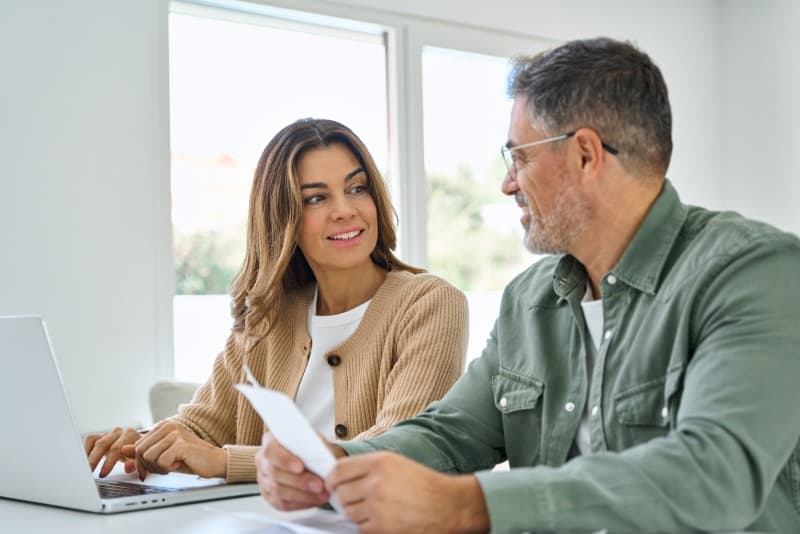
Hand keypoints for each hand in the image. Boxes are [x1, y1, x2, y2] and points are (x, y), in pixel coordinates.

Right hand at [84, 427, 141, 477]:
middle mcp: (119, 432)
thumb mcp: (141, 460)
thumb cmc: (140, 454)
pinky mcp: (101, 436)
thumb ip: (136, 463)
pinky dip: (84, 450)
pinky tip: (82, 461)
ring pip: (93, 440)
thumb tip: (128, 467)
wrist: (139, 445)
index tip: (103, 474)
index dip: (108, 463)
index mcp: (130, 435)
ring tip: (83, 468)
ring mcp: (109, 433)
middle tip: (89, 472)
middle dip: (94, 459)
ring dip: (87, 455)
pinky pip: (89, 440)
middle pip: (102, 443)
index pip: (116, 448)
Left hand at [121, 420, 226, 479]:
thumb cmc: (190, 458)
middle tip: (166, 467)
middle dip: (150, 466)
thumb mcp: (163, 455)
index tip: (152, 469)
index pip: (138, 446)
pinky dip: (169, 468)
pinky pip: (162, 462)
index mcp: (162, 426)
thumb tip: (123, 450)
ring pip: (149, 457)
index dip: (141, 462)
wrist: (214, 461)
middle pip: (141, 451)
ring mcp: (175, 433)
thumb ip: (143, 451)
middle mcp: (168, 426)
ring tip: (174, 464)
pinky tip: (181, 464)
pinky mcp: (181, 444)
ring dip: (160, 467)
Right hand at [255, 431, 343, 510]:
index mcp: (270, 442)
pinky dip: (301, 503)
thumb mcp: (311, 439)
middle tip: (319, 485)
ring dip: (303, 495)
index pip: (271, 452)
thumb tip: (322, 457)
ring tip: (322, 494)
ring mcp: (264, 480)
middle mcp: (263, 461)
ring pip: (279, 491)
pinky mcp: (270, 496)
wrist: (303, 457)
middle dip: (300, 482)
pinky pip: (283, 504)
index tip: (301, 467)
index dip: (285, 461)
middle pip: (276, 474)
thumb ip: (313, 445)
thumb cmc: (307, 447)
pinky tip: (315, 499)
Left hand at [326, 451, 489, 532]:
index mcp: (379, 462)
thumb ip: (368, 467)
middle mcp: (375, 482)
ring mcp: (377, 506)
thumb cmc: (424, 484)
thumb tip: (340, 477)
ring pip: (348, 512)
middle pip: (341, 493)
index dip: (331, 479)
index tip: (332, 485)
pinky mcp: (381, 527)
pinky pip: (360, 528)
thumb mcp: (396, 463)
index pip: (339, 470)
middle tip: (358, 500)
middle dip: (345, 498)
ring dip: (356, 513)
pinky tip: (383, 520)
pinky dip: (367, 526)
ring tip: (375, 510)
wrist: (448, 505)